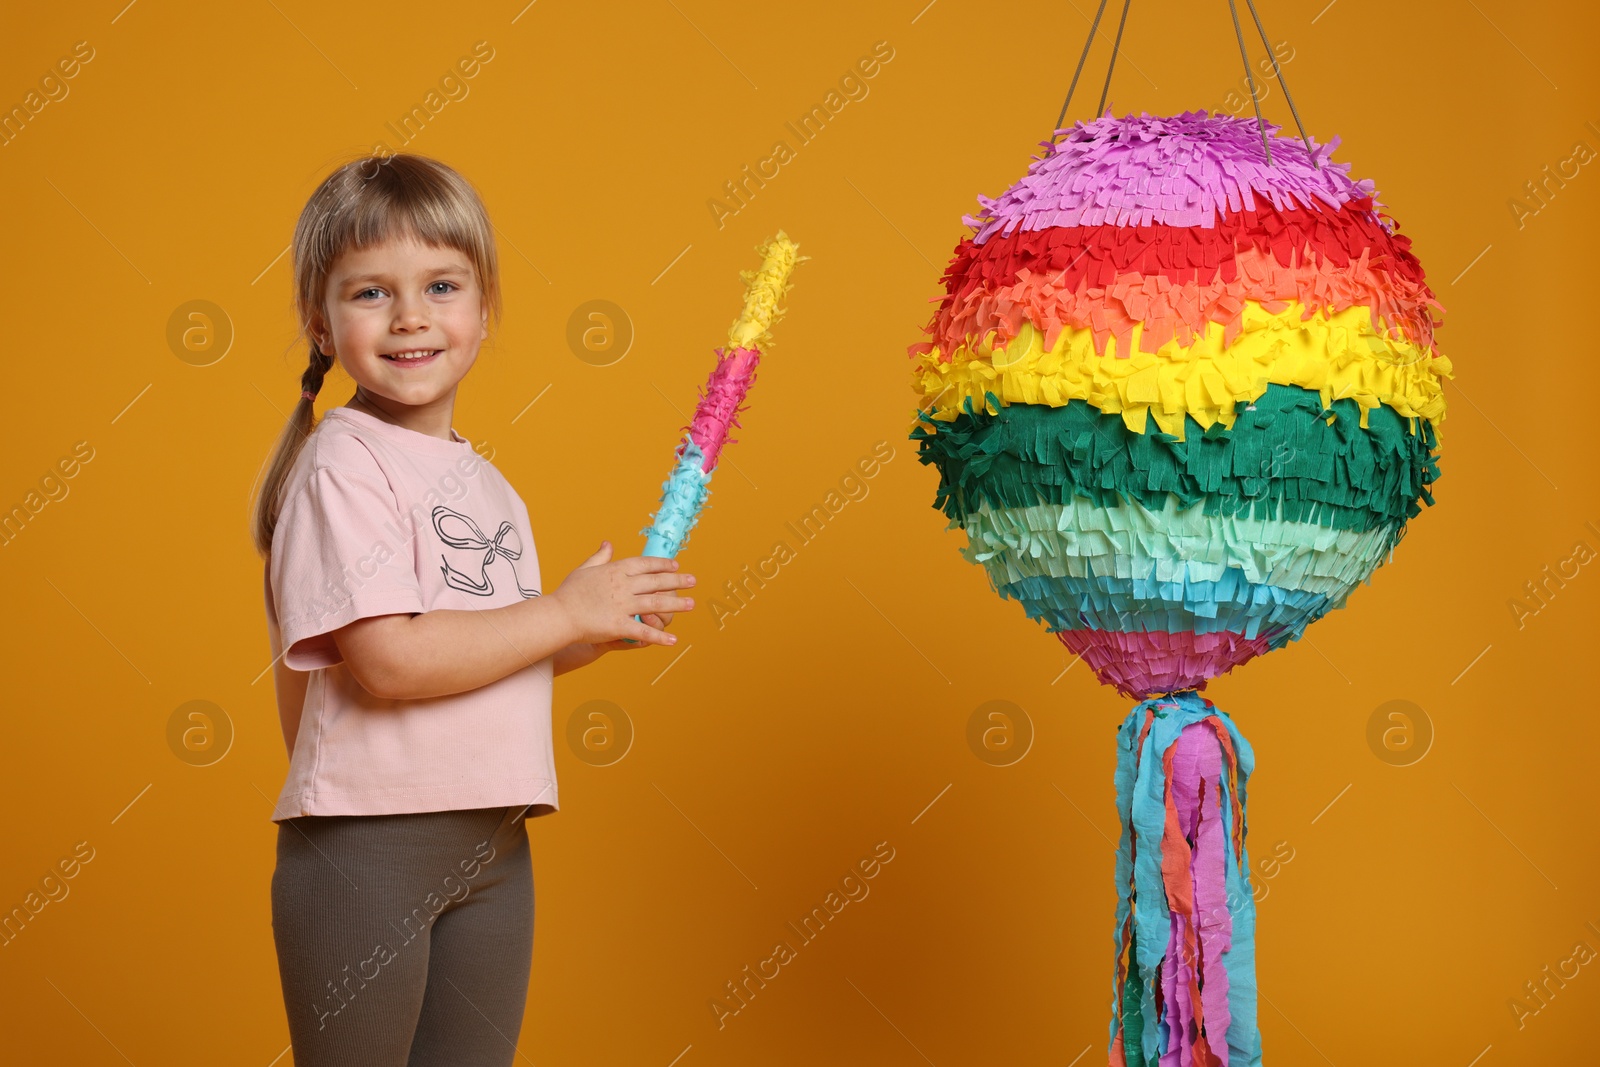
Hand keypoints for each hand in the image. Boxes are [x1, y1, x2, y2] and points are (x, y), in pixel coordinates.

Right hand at [548, 541, 694, 648]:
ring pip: (656, 603)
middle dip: (677, 581)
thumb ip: (600, 557)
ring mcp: (622, 605)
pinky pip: (644, 631)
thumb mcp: (584, 569)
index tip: (675, 565)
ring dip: (676, 604)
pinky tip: (673, 640)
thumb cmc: (569, 593)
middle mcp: (623, 585)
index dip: (662, 564)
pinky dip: (660, 636)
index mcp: (615, 570)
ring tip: (691, 604)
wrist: (558, 615)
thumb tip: (609, 543)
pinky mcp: (619, 625)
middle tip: (693, 581)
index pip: (644, 564)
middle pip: (656, 581)